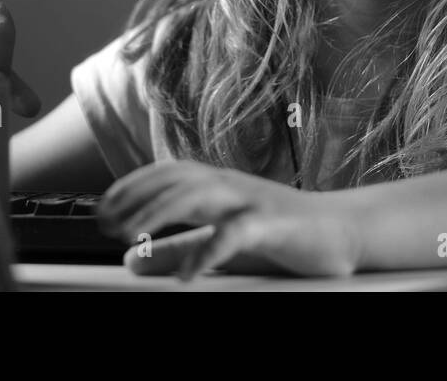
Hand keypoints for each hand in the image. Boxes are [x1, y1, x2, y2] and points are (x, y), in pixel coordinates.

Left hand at [96, 161, 361, 279]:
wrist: (344, 232)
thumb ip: (179, 248)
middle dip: (136, 197)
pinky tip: (187, 273)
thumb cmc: (283, 234)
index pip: (169, 172)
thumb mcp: (222, 242)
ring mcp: (254, 200)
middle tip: (106, 221)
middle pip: (177, 179)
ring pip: (199, 194)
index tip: (103, 206)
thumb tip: (132, 260)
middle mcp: (233, 185)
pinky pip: (236, 233)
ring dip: (159, 212)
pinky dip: (208, 250)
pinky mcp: (274, 224)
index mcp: (221, 185)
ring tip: (130, 234)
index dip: (132, 184)